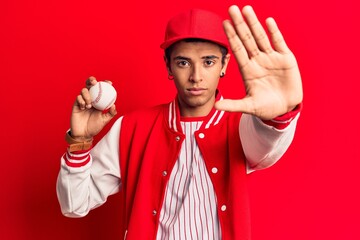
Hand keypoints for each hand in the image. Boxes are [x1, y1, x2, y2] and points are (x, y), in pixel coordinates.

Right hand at [70, 76, 116, 139]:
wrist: (84, 134)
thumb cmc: (95, 127)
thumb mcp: (105, 120)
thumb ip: (110, 113)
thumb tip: (114, 105)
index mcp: (98, 101)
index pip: (101, 89)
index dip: (105, 84)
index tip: (110, 83)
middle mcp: (90, 99)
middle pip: (90, 85)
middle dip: (92, 80)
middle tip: (95, 83)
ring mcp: (82, 101)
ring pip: (84, 90)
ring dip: (87, 95)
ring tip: (90, 105)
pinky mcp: (76, 105)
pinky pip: (78, 98)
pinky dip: (81, 101)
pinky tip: (84, 107)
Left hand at [215, 5, 302, 119]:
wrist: (285, 109)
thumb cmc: (265, 108)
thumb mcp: (248, 106)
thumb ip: (233, 105)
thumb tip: (215, 106)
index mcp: (248, 70)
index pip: (237, 49)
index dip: (231, 36)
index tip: (224, 23)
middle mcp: (258, 61)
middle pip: (247, 39)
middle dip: (240, 24)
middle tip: (232, 9)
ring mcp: (272, 58)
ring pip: (261, 37)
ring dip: (254, 24)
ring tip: (247, 9)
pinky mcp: (286, 59)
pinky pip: (279, 42)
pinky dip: (274, 32)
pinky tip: (268, 21)